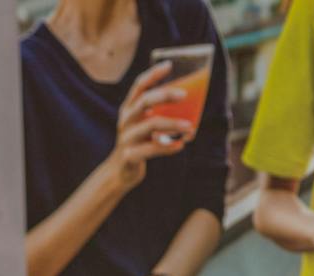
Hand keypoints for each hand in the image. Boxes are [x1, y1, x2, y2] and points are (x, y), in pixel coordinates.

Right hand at [104, 62, 196, 192]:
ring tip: (190, 127)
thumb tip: (193, 99)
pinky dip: (168, 147)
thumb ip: (160, 112)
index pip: (139, 86)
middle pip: (144, 102)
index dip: (153, 74)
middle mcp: (126, 121)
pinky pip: (151, 149)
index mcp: (129, 109)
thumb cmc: (140, 143)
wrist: (120, 172)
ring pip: (150, 125)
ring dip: (172, 124)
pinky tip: (180, 145)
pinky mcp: (130, 156)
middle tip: (185, 95)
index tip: (169, 65)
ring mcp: (126, 138)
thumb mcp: (145, 124)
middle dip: (165, 95)